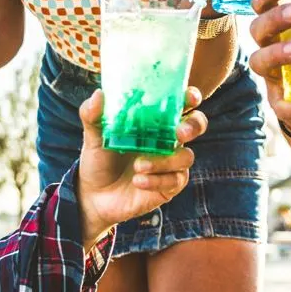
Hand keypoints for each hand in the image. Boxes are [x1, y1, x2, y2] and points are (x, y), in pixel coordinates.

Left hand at [76, 87, 207, 248]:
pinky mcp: (169, 185)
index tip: (189, 97)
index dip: (191, 96)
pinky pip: (175, 180)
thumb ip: (93, 115)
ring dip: (165, 161)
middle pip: (197, 124)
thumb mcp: (93, 136)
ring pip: (186, 156)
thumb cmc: (99, 159)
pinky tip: (139, 181)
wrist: (93, 196)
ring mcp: (171, 162)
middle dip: (193, 126)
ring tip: (138, 165)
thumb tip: (99, 94)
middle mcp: (168, 138)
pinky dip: (157, 180)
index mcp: (156, 120)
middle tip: (180, 132)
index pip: (181, 102)